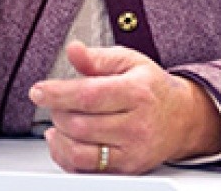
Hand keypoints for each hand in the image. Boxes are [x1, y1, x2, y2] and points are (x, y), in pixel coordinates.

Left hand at [28, 41, 220, 173]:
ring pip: (79, 152)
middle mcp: (136, 125)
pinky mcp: (127, 170)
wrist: (182, 118)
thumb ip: (97, 58)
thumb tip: (73, 50)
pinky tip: (64, 140)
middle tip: (55, 102)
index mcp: (136, 93)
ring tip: (58, 122)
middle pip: (79, 125)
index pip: (88, 96)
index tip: (38, 91)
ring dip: (58, 137)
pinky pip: (86, 171)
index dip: (57, 94)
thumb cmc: (151, 87)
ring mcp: (132, 151)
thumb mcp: (128, 61)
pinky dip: (66, 156)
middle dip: (57, 112)